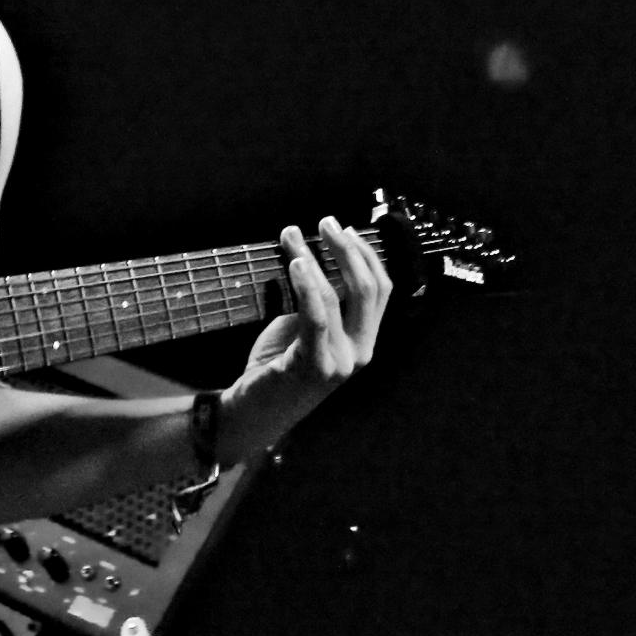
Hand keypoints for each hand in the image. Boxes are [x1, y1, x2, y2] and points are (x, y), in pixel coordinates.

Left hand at [217, 216, 391, 460]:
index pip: (381, 290)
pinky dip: (307, 286)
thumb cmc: (277, 367)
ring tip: (292, 235)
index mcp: (363, 341)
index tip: (344, 229)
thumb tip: (312, 254)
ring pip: (337, 297)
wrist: (254, 413)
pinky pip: (316, 317)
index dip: (366, 255)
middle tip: (326, 223)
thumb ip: (319, 302)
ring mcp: (340, 363)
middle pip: (367, 289)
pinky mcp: (313, 367)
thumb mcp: (305, 329)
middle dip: (348, 249)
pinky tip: (294, 263)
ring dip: (312, 258)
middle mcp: (360, 352)